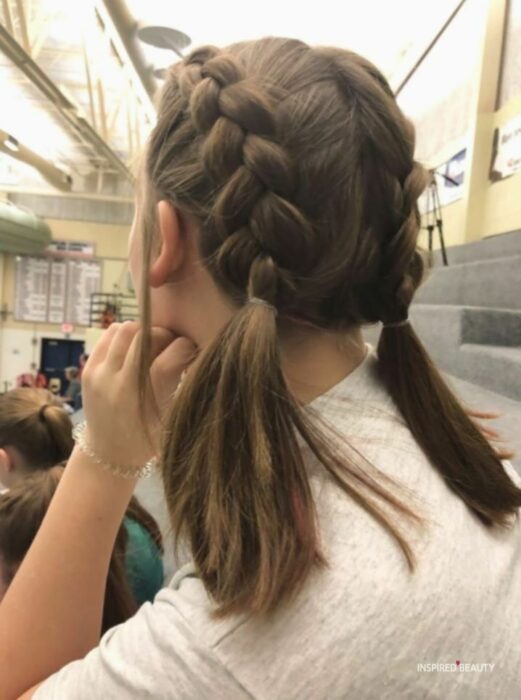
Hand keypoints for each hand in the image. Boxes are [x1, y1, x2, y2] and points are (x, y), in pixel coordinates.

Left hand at [81, 322, 195, 467]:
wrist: (108, 453)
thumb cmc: (147, 437)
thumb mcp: (169, 413)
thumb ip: (177, 379)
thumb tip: (189, 345)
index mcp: (142, 399)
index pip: (170, 356)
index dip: (185, 346)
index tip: (189, 349)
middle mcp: (118, 383)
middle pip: (145, 335)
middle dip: (163, 334)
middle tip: (170, 344)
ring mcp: (99, 374)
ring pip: (125, 329)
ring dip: (142, 332)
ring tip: (150, 345)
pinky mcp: (88, 369)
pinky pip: (109, 335)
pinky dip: (124, 336)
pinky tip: (133, 348)